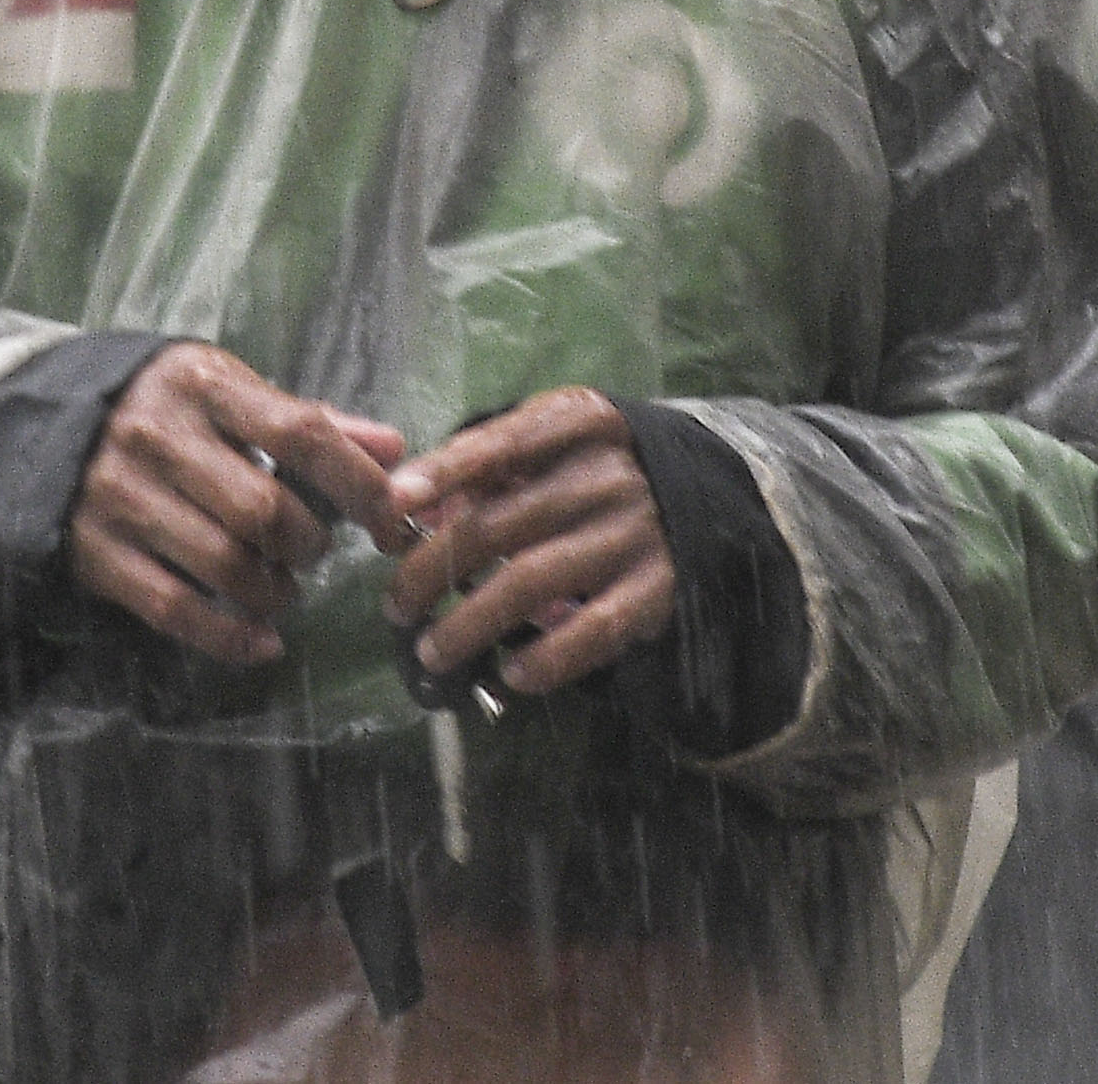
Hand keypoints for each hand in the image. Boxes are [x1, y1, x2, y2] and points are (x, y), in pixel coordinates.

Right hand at [69, 342, 406, 664]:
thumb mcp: (230, 393)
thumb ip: (311, 420)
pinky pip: (175, 610)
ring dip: (275, 592)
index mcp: (203, 385)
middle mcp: (157, 436)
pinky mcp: (96, 552)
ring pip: (225, 565)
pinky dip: (230, 638)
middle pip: (263, 510)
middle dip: (308, 545)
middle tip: (312, 551)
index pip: (300, 433)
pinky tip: (263, 642)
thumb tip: (395, 450)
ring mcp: (121, 496)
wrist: (45, 424)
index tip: (392, 520)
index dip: (359, 483)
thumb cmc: (165, 408)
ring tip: (282, 587)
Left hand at [380, 388, 674, 695]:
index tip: (391, 506)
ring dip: (468, 624)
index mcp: (578, 422)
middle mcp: (607, 475)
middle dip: (430, 570)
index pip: (498, 444)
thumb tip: (413, 508)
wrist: (706, 497)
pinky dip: (545, 660)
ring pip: (529, 582)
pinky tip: (510, 674)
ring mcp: (633, 533)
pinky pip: (592, 631)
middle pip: (496, 525)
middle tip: (396, 606)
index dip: (441, 474)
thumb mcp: (555, 443)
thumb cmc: (598, 470)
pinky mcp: (656, 589)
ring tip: (432, 651)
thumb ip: (489, 467)